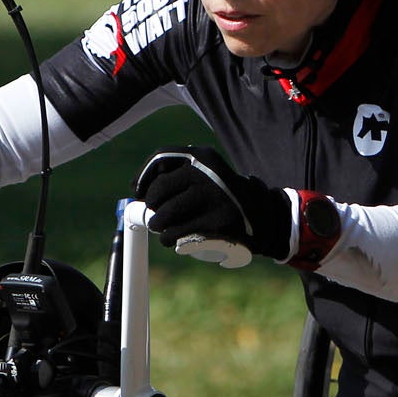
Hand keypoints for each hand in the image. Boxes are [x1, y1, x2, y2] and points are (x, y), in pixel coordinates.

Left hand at [135, 147, 291, 262]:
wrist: (261, 216)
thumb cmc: (221, 196)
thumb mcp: (205, 173)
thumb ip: (176, 174)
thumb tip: (136, 188)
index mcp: (203, 156)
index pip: (161, 157)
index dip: (144, 176)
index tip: (140, 192)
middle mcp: (208, 173)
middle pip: (159, 191)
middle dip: (153, 207)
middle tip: (157, 216)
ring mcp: (214, 198)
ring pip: (165, 215)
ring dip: (159, 227)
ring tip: (164, 230)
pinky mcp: (218, 224)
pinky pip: (178, 235)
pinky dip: (170, 240)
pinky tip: (173, 240)